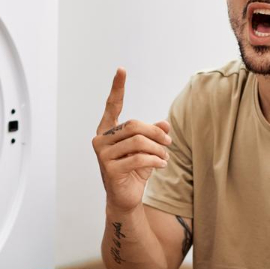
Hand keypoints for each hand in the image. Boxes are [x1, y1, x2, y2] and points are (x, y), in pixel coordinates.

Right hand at [92, 67, 170, 212]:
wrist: (125, 199)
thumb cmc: (134, 171)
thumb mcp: (146, 150)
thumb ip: (153, 135)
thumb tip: (166, 124)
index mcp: (106, 132)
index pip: (112, 106)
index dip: (117, 88)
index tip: (121, 69)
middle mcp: (100, 140)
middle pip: (134, 126)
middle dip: (155, 133)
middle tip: (168, 143)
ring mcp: (103, 155)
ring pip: (138, 142)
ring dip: (157, 149)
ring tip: (165, 156)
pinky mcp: (110, 169)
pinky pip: (138, 158)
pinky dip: (155, 161)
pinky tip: (162, 165)